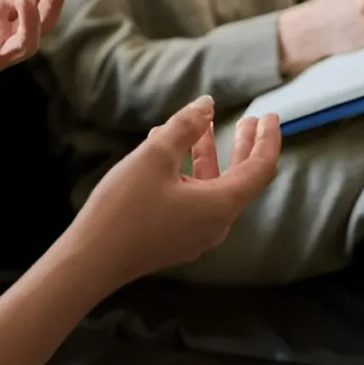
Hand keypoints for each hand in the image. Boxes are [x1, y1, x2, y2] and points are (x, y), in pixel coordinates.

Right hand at [65, 96, 280, 287]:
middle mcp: (216, 224)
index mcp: (221, 205)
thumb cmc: (125, 206)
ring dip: (210, 155)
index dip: (268, 139)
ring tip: (200, 126)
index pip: (260, 169)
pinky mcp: (176, 239)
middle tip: (249, 120)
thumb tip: (207, 105)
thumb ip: (185, 126)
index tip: (271, 116)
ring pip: (214, 188)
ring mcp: (196, 234)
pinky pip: (195, 200)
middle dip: (244, 146)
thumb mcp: (155, 156)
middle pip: (241, 179)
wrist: (92, 259)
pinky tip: (168, 153)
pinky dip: (191, 173)